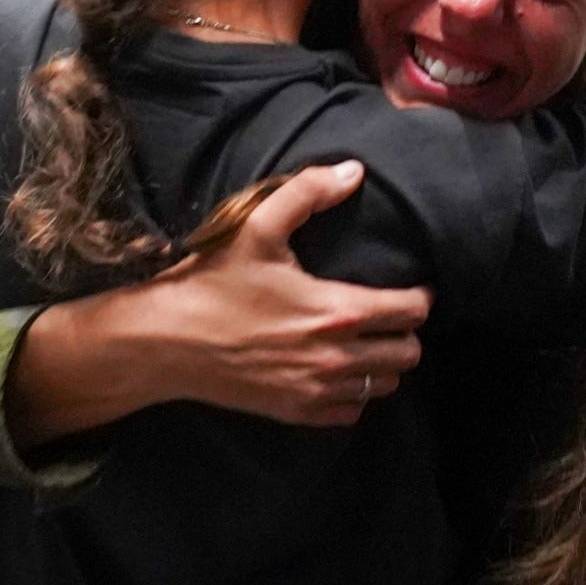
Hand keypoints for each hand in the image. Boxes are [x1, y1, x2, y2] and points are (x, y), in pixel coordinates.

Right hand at [10, 163, 430, 440]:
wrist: (166, 343)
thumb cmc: (213, 283)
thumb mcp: (257, 227)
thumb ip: (309, 193)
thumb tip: (354, 171)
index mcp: (336, 311)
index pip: (411, 312)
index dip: (419, 296)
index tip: (412, 287)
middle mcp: (336, 357)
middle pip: (408, 353)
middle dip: (407, 331)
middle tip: (390, 313)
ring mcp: (317, 390)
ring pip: (385, 385)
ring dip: (385, 362)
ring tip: (368, 340)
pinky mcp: (296, 412)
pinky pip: (351, 412)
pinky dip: (355, 393)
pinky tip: (339, 370)